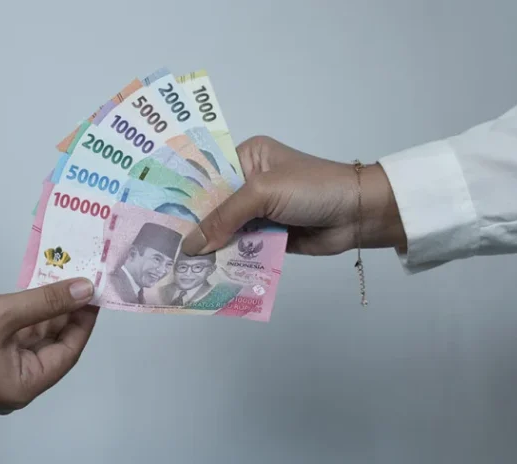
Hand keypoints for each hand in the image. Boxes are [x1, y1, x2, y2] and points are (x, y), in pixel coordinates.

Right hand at [0, 278, 97, 414]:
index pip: (68, 352)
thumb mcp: (5, 313)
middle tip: (81, 285)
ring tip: (62, 284)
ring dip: (46, 315)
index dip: (84, 322)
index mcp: (25, 385)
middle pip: (52, 348)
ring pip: (34, 342)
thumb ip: (48, 301)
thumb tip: (86, 290)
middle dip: (66, 316)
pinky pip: (15, 341)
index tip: (95, 295)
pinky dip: (26, 320)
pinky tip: (36, 296)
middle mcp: (15, 386)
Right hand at [181, 136, 406, 255]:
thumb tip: (191, 245)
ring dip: (211, 247)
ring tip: (179, 266)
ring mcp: (261, 212)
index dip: (185, 197)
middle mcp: (251, 183)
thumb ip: (225, 217)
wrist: (360, 214)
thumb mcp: (263, 192)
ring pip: (227, 231)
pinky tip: (207, 273)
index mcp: (248, 157)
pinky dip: (230, 260)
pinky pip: (244, 249)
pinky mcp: (271, 237)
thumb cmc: (313, 187)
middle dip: (196, 227)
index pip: (208, 177)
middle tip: (162, 247)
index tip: (157, 216)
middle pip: (215, 207)